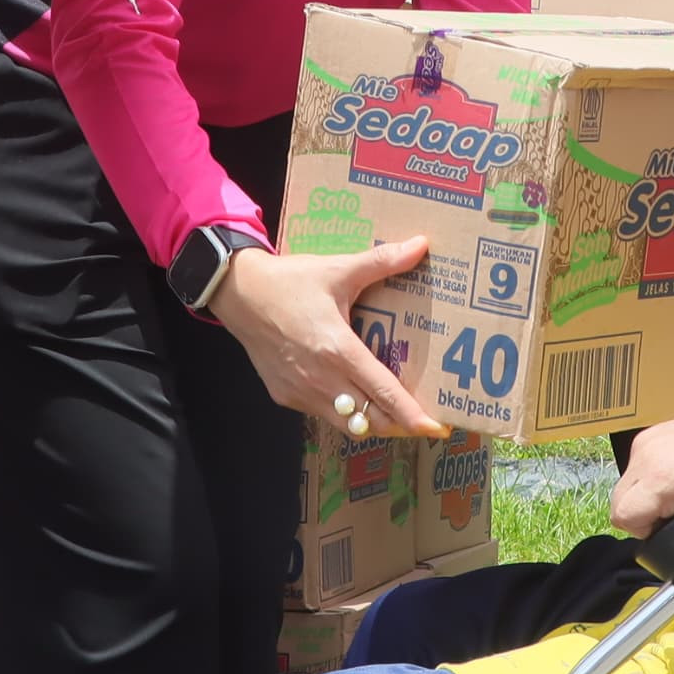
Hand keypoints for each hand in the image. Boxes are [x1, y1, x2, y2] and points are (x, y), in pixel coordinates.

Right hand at [212, 239, 444, 438]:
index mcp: (338, 350)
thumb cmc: (289, 281)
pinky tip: (352, 394)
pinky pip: (323, 414)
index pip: (383, 392)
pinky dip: (343, 412)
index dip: (412, 415)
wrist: (238, 293)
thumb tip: (421, 245)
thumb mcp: (337, 269)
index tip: (436, 428)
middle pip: (370, 420)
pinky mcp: (285, 396)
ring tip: (392, 411)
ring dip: (372, 421)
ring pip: (347, 424)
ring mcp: (301, 392)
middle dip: (400, 424)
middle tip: (422, 420)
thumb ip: (382, 262)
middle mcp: (321, 380)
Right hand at [611, 401, 673, 536]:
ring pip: (630, 480)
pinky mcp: (660, 428)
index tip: (668, 529)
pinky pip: (643, 461)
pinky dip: (654, 474)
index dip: (645, 530)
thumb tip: (664, 534)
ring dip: (647, 492)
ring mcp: (651, 438)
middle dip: (642, 512)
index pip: (623, 516)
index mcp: (658, 477)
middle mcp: (646, 454)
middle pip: (620, 499)